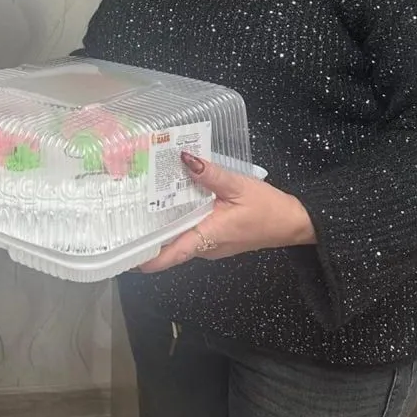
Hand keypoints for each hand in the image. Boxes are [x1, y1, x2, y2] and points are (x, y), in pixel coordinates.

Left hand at [139, 153, 315, 272]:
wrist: (293, 223)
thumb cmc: (268, 208)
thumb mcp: (238, 186)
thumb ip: (210, 174)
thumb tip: (184, 159)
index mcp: (208, 237)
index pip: (171, 255)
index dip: (145, 257)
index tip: (124, 252)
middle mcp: (205, 247)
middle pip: (169, 245)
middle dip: (148, 234)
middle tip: (123, 213)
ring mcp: (210, 245)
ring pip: (179, 237)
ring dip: (162, 225)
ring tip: (139, 201)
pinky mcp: (215, 237)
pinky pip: (190, 231)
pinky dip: (178, 219)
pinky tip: (169, 200)